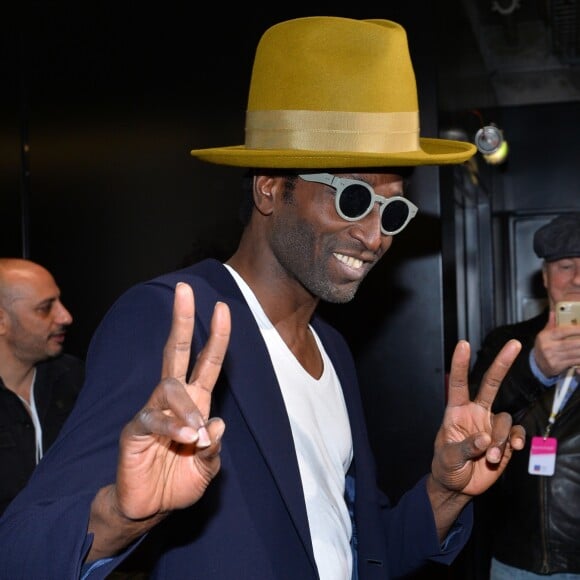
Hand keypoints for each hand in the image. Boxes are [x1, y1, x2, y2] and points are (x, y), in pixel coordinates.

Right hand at [115, 282, 230, 518]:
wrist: (150, 508)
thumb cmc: (180, 482)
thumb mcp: (208, 468)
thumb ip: (215, 449)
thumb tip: (217, 422)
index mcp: (196, 401)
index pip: (206, 361)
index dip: (216, 336)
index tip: (223, 307)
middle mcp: (174, 400)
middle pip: (176, 351)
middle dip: (183, 320)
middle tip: (185, 289)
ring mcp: (152, 411)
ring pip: (169, 387)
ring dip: (188, 409)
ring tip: (198, 436)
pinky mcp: (134, 429)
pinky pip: (152, 418)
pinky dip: (172, 428)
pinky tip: (185, 440)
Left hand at [431, 339, 524, 498]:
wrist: (458, 486)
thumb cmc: (446, 467)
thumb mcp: (448, 458)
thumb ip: (465, 447)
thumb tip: (484, 439)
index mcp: (457, 411)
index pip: (459, 383)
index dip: (461, 364)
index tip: (463, 344)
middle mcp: (476, 413)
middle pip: (491, 384)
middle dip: (502, 364)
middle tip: (514, 345)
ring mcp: (491, 426)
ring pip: (505, 420)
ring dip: (500, 440)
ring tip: (489, 459)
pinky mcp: (505, 441)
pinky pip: (515, 434)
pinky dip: (515, 441)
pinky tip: (512, 450)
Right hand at [534, 310, 579, 376]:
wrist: (537, 364)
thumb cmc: (544, 346)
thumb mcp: (545, 334)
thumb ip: (552, 323)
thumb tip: (554, 312)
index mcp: (545, 337)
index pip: (562, 331)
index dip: (575, 329)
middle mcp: (548, 347)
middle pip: (571, 344)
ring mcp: (553, 358)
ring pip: (575, 353)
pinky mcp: (558, 366)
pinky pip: (575, 362)